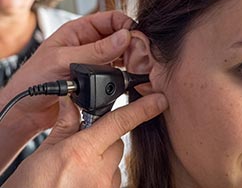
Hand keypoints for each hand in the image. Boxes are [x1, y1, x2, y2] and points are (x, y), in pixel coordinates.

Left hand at [1, 11, 131, 130]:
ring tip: (137, 67)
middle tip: (139, 56)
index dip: (126, 25)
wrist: (26, 109)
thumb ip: (96, 50)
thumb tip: (123, 37)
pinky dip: (127, 72)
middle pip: (120, 36)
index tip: (136, 37)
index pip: (111, 19)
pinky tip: (131, 76)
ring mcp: (95, 60)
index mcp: (79, 30)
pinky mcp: (98, 76)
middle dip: (132, 44)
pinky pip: (118, 70)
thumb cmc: (34, 79)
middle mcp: (89, 43)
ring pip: (122, 53)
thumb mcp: (63, 60)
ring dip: (131, 58)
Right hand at [3, 92, 167, 187]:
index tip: (160, 101)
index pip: (120, 122)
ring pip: (115, 164)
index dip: (143, 109)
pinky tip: (83, 180)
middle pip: (118, 143)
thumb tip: (71, 103)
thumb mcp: (43, 154)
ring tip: (79, 169)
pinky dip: (102, 176)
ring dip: (103, 161)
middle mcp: (99, 173)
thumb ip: (64, 126)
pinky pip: (112, 181)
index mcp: (81, 152)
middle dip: (106, 139)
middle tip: (85, 146)